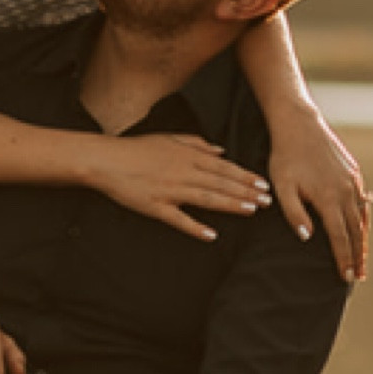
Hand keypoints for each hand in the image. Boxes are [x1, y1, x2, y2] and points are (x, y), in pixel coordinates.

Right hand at [86, 133, 272, 242]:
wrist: (106, 159)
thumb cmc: (137, 148)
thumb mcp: (170, 138)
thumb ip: (198, 144)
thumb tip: (221, 151)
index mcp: (187, 155)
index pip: (224, 168)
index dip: (245, 177)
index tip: (263, 186)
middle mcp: (182, 172)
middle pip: (220, 183)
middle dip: (245, 192)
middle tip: (266, 202)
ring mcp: (169, 190)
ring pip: (206, 198)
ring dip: (230, 205)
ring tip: (250, 211)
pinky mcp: (155, 207)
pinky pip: (178, 219)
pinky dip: (195, 227)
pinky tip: (211, 235)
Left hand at [267, 109, 371, 281]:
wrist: (299, 124)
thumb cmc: (285, 156)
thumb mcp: (282, 186)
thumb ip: (294, 213)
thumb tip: (308, 238)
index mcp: (329, 199)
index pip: (339, 238)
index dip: (343, 259)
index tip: (345, 277)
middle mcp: (346, 192)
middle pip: (356, 232)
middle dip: (357, 256)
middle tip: (358, 276)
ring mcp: (352, 181)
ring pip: (362, 217)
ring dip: (363, 239)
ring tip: (362, 257)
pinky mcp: (354, 172)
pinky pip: (363, 200)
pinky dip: (364, 217)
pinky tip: (362, 225)